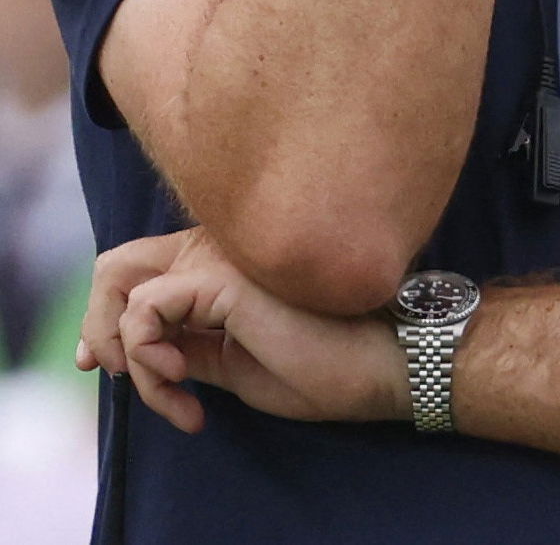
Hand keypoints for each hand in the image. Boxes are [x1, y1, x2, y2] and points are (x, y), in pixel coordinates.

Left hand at [78, 228, 407, 433]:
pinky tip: (185, 382)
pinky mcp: (221, 278)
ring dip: (136, 365)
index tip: (112, 371)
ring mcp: (221, 256)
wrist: (377, 364)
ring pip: (125, 297)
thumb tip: (133, 353)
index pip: (141, 267)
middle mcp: (219, 245)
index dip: (107, 316)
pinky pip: (144, 314)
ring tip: (178, 396)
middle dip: (99, 331)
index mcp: (226, 259)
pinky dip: (148, 360)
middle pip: (116, 266)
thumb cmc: (322, 366)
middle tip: (120, 378)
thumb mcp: (234, 361)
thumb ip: (189, 343)